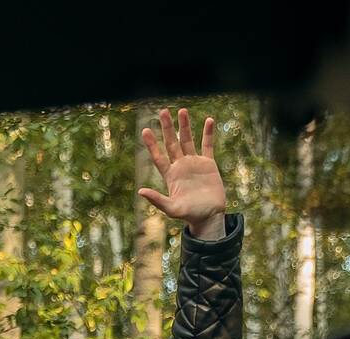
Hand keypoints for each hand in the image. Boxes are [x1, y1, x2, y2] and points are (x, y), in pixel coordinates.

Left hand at [138, 107, 227, 239]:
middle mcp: (180, 166)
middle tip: (163, 111)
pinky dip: (208, 134)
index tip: (145, 130)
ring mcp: (194, 163)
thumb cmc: (189, 215)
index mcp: (170, 175)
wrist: (209, 216)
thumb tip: (140, 191)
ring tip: (182, 110)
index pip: (158, 156)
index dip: (152, 144)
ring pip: (188, 140)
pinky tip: (209, 120)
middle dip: (167, 128)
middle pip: (172, 143)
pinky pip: (207, 145)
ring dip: (185, 126)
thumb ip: (157, 200)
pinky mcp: (208, 164)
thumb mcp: (172, 209)